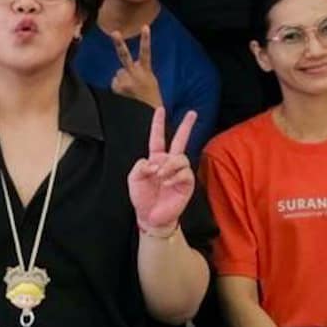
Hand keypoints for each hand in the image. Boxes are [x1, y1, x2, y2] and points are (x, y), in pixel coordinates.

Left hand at [108, 26, 163, 109]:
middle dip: (119, 43)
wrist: (150, 115)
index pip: (146, 52)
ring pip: (118, 74)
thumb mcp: (150, 81)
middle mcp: (135, 75)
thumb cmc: (150, 98)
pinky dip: (118, 88)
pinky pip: (114, 83)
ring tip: (131, 91)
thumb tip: (123, 69)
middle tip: (115, 32)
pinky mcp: (118, 89)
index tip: (145, 27)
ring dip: (122, 80)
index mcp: (146, 71)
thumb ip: (140, 71)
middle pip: (125, 56)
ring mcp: (125, 82)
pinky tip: (126, 95)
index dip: (146, 39)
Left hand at [128, 107, 197, 235]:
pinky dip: (174, 176)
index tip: (161, 109)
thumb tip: (155, 162)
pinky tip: (167, 182)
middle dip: (187, 126)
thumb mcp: (134, 178)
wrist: (150, 217)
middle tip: (193, 113)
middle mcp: (169, 162)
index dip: (158, 124)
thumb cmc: (142, 197)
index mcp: (156, 158)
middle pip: (181, 140)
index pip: (158, 138)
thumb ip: (141, 165)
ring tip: (160, 176)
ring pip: (181, 157)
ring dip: (169, 165)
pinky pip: (185, 172)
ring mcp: (179, 172)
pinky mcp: (187, 183)